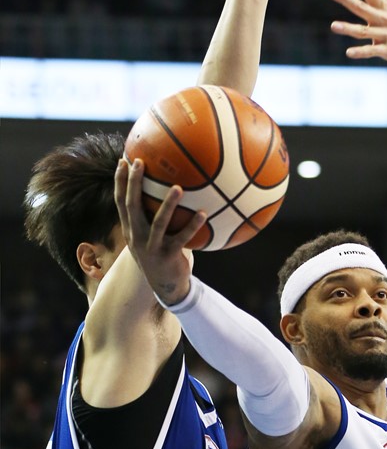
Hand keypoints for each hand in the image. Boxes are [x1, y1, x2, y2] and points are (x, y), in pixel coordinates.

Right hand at [114, 158, 198, 307]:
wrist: (165, 287)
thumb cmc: (160, 255)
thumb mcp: (149, 237)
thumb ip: (151, 217)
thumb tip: (164, 189)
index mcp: (131, 230)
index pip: (120, 202)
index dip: (119, 182)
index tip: (122, 161)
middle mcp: (137, 237)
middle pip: (132, 207)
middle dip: (134, 183)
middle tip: (139, 162)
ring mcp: (152, 247)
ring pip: (158, 223)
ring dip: (168, 205)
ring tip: (178, 187)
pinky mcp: (168, 256)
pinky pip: (182, 238)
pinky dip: (193, 226)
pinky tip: (204, 213)